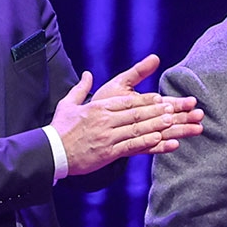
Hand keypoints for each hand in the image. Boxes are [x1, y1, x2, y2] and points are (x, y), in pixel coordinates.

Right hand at [53, 55, 194, 175]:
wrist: (51, 152)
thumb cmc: (60, 128)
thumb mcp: (68, 104)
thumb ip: (81, 88)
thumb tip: (87, 74)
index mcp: (98, 108)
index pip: (126, 102)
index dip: (145, 100)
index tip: (161, 98)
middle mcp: (104, 121)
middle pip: (136, 114)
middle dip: (157, 110)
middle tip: (175, 108)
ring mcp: (107, 137)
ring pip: (137, 129)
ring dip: (156, 125)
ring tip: (173, 121)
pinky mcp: (108, 153)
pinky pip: (131, 146)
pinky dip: (147, 143)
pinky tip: (160, 139)